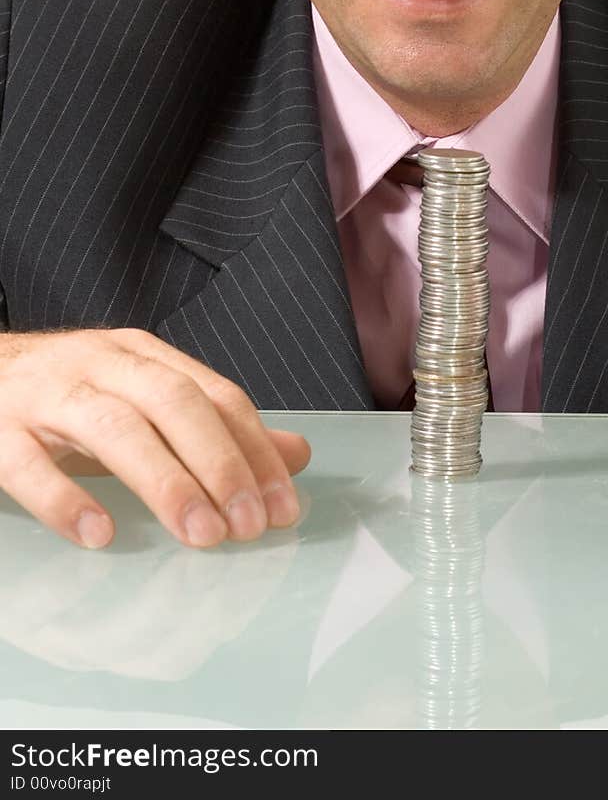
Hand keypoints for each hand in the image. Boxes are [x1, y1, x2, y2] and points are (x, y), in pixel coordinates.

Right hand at [0, 327, 310, 549]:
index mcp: (144, 355)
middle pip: (173, 402)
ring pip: (113, 427)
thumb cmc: (69, 396)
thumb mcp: (143, 402)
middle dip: (219, 464)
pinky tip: (98, 534)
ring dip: (165, 482)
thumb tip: (295, 456)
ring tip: (200, 535)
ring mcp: (46, 394)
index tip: (282, 507)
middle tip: (246, 526)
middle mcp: (101, 364)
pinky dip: (65, 499)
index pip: (214, 395)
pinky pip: (28, 464)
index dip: (254, 450)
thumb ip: (217, 430)